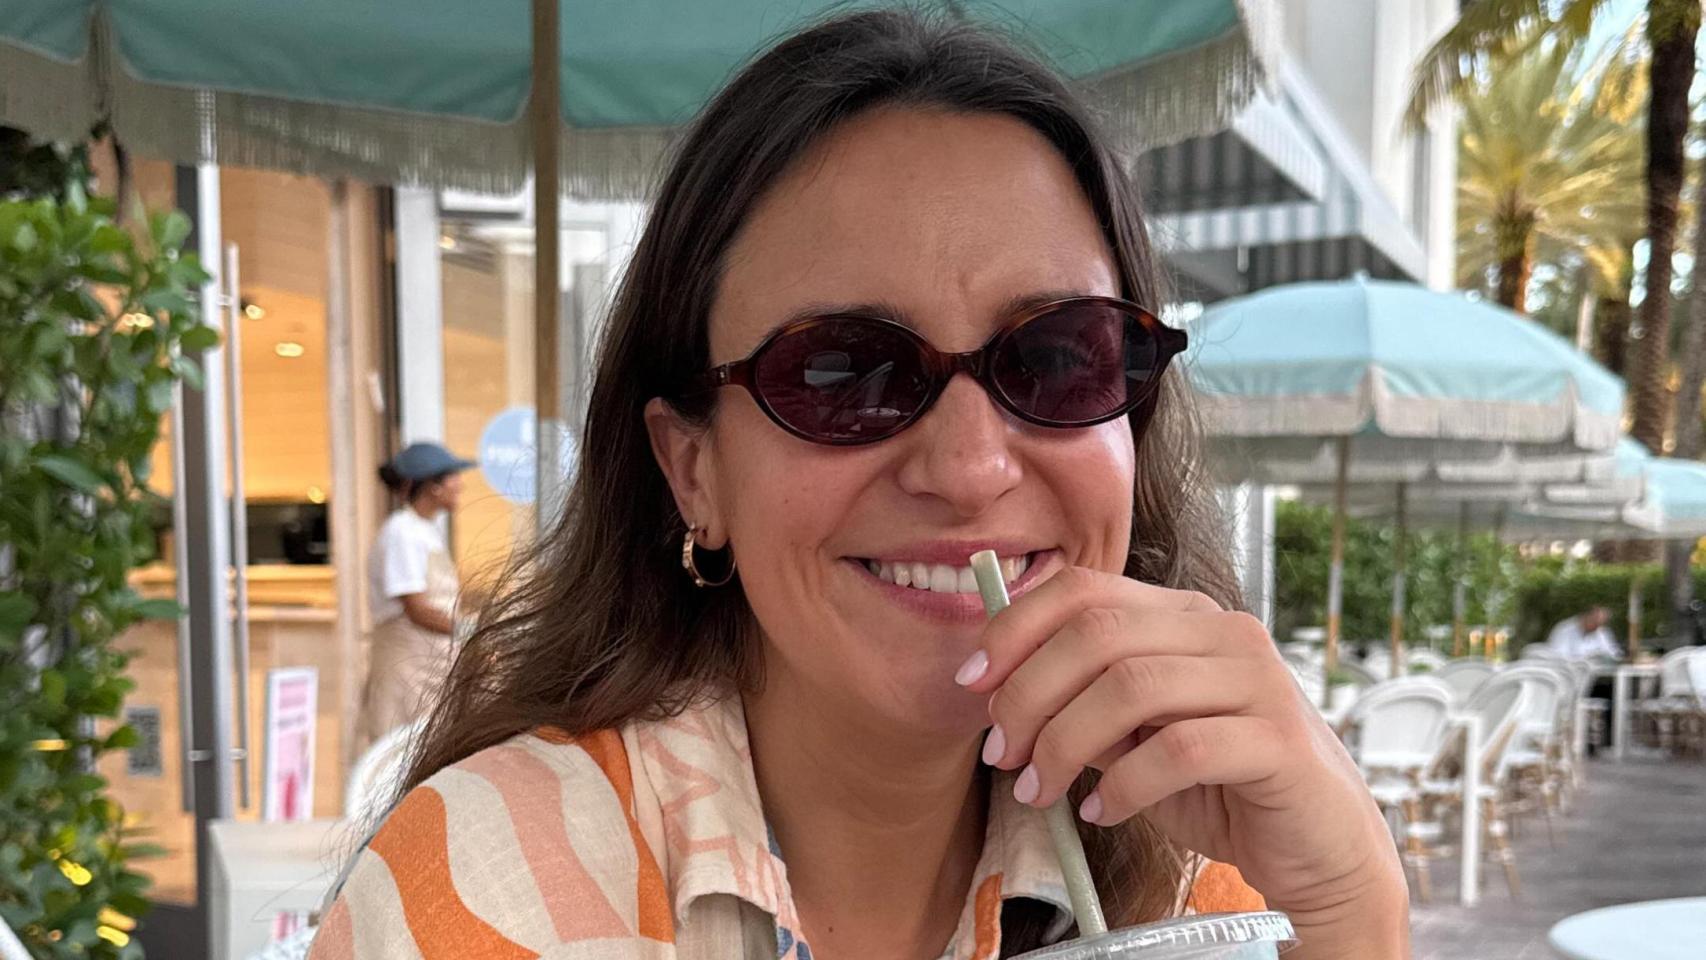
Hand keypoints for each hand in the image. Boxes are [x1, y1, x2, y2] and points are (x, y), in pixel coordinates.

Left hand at [957, 566, 1407, 958]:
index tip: (972, 683)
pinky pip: (1179, 751)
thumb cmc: (1219, 787)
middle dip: (1029, 694)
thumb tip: (1003, 699)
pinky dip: (1123, 786)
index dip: (1015, 628)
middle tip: (1003, 754)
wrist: (1318, 845)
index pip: (1083, 589)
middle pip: (1096, 634)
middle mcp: (1224, 632)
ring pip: (1131, 688)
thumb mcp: (1133, 740)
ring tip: (1039, 791)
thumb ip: (1082, 709)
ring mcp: (1258, 680)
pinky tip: (1101, 813)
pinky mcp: (1279, 742)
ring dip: (1064, 744)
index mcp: (1183, 616)